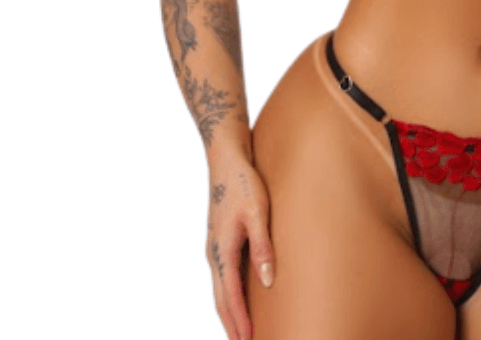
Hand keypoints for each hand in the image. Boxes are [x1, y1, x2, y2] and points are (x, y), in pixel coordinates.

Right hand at [205, 152, 275, 339]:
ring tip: (240, 331)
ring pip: (219, 290)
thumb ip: (263, 246)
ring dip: (228, 313)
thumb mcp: (258, 212)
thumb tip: (267, 281)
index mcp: (223, 251)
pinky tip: (237, 298)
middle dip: (232, 325)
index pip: (230, 297)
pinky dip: (228, 296)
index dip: (240, 322)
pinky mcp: (217, 241)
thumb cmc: (244, 182)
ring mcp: (213, 248)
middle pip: (221, 300)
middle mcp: (214, 254)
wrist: (225, 159)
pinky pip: (222, 277)